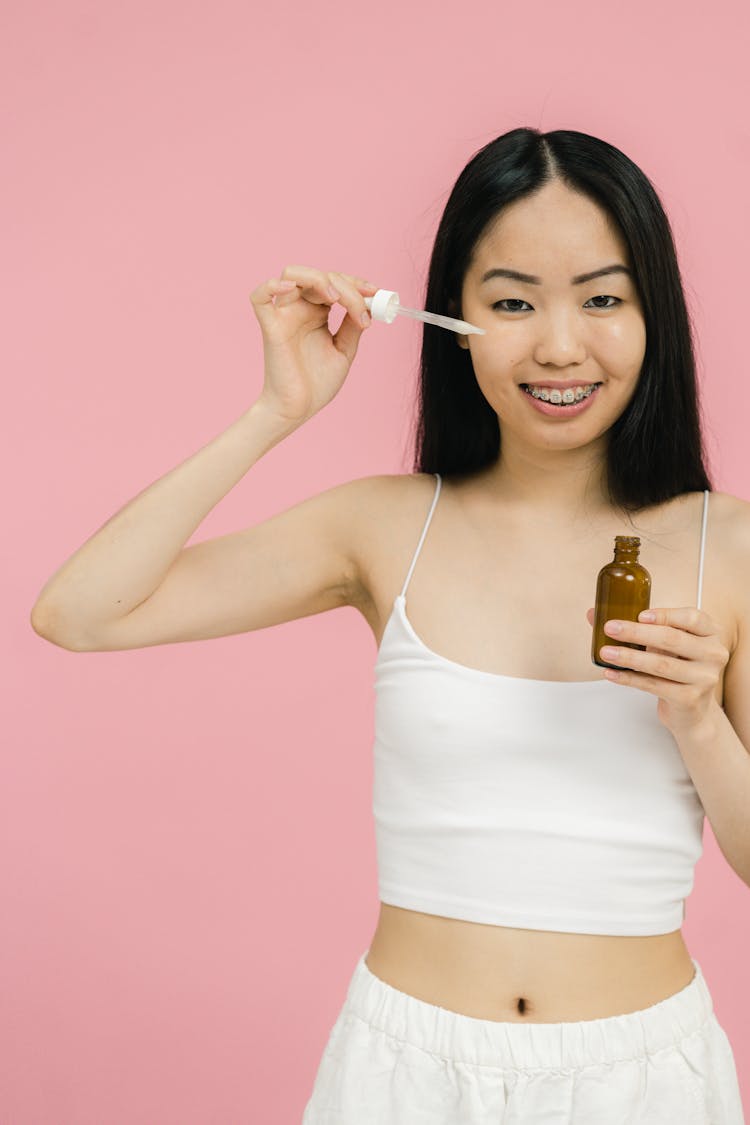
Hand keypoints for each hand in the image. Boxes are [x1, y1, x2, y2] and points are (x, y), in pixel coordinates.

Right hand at [249, 266, 378, 425]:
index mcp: (318, 313)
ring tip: (336, 299)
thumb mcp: (344, 351)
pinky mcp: (271, 328)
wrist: (298, 409)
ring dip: (318, 278)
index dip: (356, 283)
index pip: (335, 283)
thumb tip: (367, 304)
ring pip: (292, 274)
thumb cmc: (317, 384)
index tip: (376, 292)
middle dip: (346, 287)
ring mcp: (284, 316)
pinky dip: (271, 286)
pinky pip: (260, 298)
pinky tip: (290, 287)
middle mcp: (300, 309)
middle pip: (320, 277)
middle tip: (362, 309)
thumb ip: (352, 326)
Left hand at [586, 606, 728, 737]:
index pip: (692, 618)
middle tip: (611, 628)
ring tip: (606, 652)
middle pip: (672, 639)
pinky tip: (612, 673)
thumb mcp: (665, 644)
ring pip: (661, 664)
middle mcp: (713, 653)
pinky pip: (654, 685)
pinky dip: (629, 679)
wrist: (691, 710)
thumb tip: (594, 614)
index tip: (639, 615)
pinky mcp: (690, 698)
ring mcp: (704, 678)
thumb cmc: (676, 667)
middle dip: (636, 632)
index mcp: (710, 633)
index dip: (665, 615)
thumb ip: (637, 627)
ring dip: (629, 657)